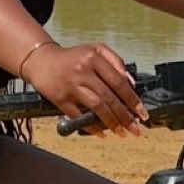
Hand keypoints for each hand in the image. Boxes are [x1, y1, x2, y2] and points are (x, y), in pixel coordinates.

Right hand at [28, 42, 146, 134]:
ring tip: (122, 133)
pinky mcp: (60, 98)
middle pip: (109, 97)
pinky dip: (91, 126)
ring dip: (111, 122)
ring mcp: (71, 85)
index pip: (118, 81)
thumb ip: (116, 62)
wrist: (41, 61)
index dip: (132, 99)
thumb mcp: (95, 50)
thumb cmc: (72, 58)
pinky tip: (102, 133)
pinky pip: (78, 116)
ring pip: (97, 107)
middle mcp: (83, 71)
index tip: (142, 113)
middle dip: (125, 116)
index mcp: (94, 57)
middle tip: (136, 129)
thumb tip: (131, 83)